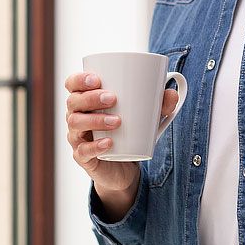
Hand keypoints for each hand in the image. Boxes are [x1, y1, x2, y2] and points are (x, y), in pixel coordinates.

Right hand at [64, 71, 180, 197]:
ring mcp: (77, 137)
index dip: (79, 79)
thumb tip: (172, 93)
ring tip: (117, 121)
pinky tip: (108, 143)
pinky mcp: (83, 157)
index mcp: (86, 100)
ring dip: (95, 120)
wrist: (124, 165)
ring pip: (75, 124)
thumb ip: (159, 104)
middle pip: (73, 102)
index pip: (72, 84)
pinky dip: (95, 146)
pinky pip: (83, 151)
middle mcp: (77, 116)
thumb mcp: (146, 116)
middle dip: (91, 98)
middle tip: (113, 99)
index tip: (97, 79)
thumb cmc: (129, 131)